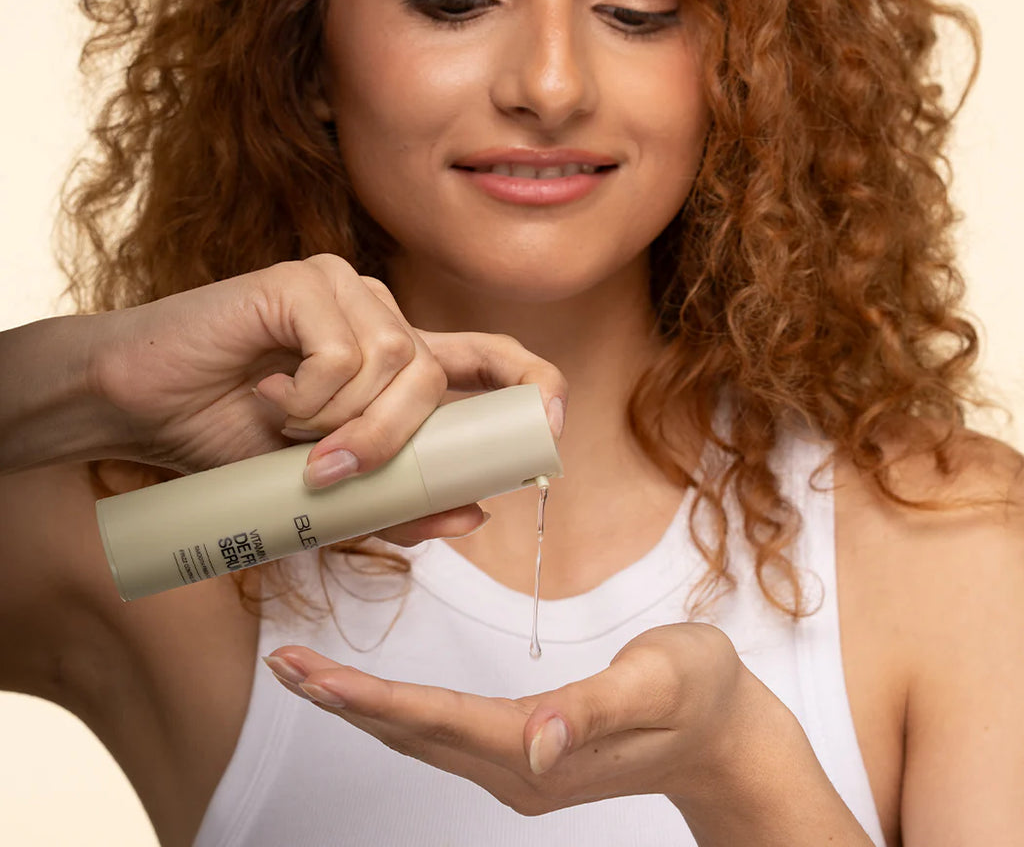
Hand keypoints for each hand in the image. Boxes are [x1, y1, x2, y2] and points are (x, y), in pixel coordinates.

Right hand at [79, 254, 565, 541]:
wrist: (139, 408)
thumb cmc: (228, 442)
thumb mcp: (325, 494)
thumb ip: (397, 504)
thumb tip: (477, 511)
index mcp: (396, 362)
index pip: (490, 358)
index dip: (534, 382)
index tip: (553, 425)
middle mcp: (380, 317)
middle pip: (437, 376)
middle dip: (397, 442)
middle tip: (332, 473)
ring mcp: (345, 289)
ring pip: (397, 363)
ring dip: (344, 421)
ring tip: (287, 427)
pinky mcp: (304, 278)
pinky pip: (345, 350)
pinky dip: (311, 394)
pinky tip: (268, 389)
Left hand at [262, 623, 772, 815]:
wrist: (729, 736)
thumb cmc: (700, 694)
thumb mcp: (659, 684)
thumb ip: (593, 710)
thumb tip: (536, 741)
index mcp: (543, 753)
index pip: (438, 722)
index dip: (370, 698)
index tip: (311, 673)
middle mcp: (519, 772)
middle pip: (414, 735)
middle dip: (344, 702)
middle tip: (283, 665)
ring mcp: (521, 770)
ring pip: (422, 739)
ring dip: (362, 709)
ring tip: (309, 676)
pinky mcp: (525, 757)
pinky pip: (445, 736)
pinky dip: (398, 713)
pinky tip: (375, 699)